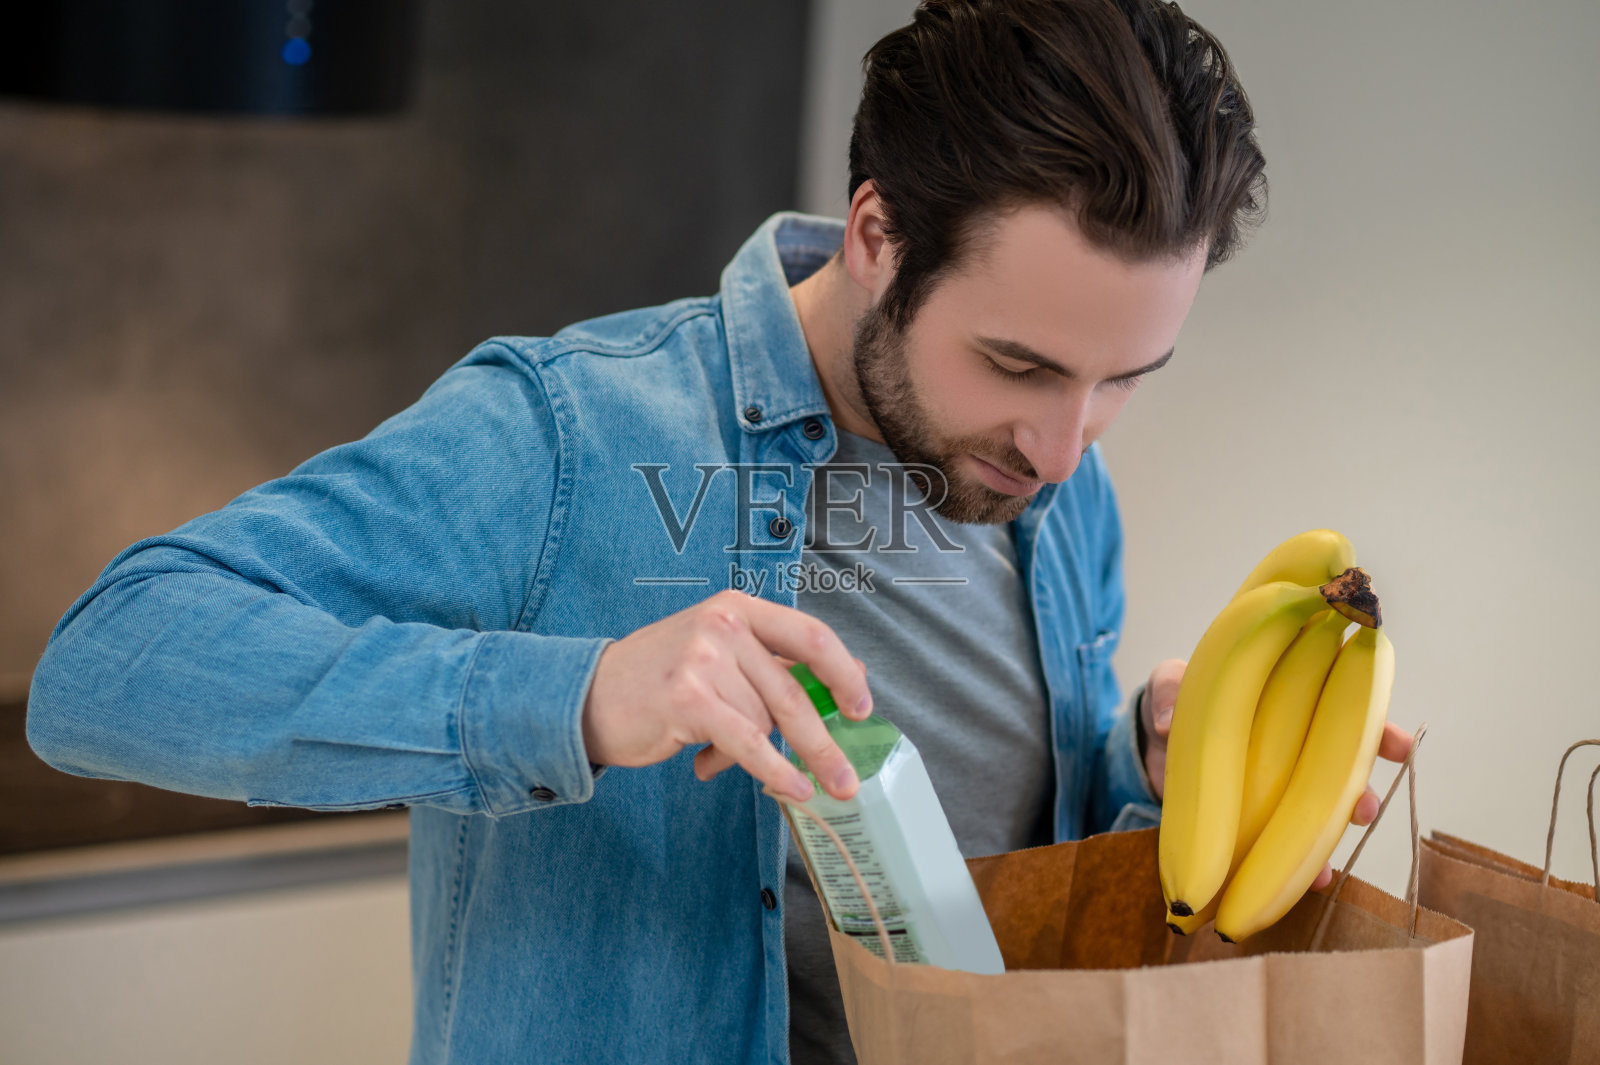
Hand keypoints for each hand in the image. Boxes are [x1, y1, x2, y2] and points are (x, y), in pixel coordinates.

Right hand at [581, 589, 871, 803]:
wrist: (587, 696)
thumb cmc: (658, 680)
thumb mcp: (718, 654)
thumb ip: (773, 664)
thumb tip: (849, 680)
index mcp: (737, 607)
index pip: (810, 635)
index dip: (843, 673)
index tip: (861, 708)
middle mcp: (724, 624)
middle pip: (795, 691)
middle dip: (825, 742)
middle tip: (847, 780)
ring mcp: (704, 658)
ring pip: (765, 721)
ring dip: (755, 753)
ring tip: (716, 755)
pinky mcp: (688, 698)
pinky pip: (748, 743)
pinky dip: (774, 770)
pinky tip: (792, 788)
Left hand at [1139, 661, 1416, 888]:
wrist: (1157, 743)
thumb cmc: (1180, 700)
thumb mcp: (1172, 681)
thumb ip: (1168, 689)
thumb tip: (1166, 723)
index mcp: (1289, 700)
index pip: (1346, 711)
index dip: (1377, 729)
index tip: (1400, 746)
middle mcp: (1295, 748)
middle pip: (1343, 770)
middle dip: (1361, 792)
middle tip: (1364, 808)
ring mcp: (1280, 789)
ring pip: (1321, 813)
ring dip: (1330, 837)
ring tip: (1329, 856)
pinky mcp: (1259, 822)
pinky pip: (1289, 846)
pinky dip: (1302, 866)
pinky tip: (1309, 881)